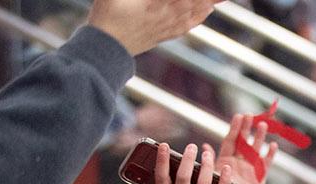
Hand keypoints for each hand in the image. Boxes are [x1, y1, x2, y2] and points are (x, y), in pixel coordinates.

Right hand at [86, 0, 216, 54]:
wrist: (105, 47)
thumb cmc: (109, 14)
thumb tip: (160, 0)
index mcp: (159, 3)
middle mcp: (168, 14)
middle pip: (195, 1)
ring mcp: (166, 26)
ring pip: (195, 12)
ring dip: (210, 2)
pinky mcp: (162, 35)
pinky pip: (187, 24)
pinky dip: (200, 16)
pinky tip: (207, 11)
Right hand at [150, 141, 229, 183]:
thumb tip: (151, 166)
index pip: (161, 177)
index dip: (162, 160)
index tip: (164, 145)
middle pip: (183, 178)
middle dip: (187, 159)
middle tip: (191, 147)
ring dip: (206, 166)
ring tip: (207, 154)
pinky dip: (224, 180)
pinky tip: (226, 168)